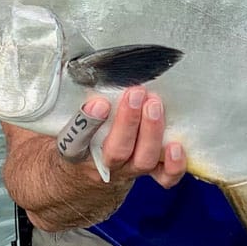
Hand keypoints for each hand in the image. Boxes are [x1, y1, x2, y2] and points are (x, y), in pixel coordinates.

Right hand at [65, 86, 186, 189]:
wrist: (90, 171)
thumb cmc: (83, 134)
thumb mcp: (69, 119)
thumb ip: (79, 98)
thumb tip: (90, 68)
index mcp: (77, 150)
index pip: (76, 140)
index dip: (88, 123)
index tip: (99, 102)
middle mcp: (104, 162)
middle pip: (117, 151)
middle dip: (128, 121)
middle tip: (136, 93)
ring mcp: (129, 169)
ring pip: (143, 160)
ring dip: (152, 132)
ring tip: (154, 104)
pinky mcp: (150, 172)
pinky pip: (164, 178)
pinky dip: (174, 166)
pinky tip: (177, 146)